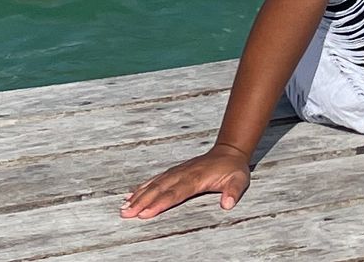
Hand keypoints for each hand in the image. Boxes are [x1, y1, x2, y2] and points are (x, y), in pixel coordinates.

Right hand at [120, 144, 251, 219]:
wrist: (229, 150)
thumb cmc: (234, 169)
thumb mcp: (240, 179)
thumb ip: (234, 191)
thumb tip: (227, 204)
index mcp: (197, 178)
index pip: (176, 193)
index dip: (160, 203)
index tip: (145, 213)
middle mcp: (183, 173)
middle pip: (160, 189)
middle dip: (142, 201)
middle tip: (125, 214)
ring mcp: (177, 171)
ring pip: (155, 184)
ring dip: (138, 196)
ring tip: (123, 208)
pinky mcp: (174, 171)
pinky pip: (156, 179)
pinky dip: (143, 187)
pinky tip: (131, 195)